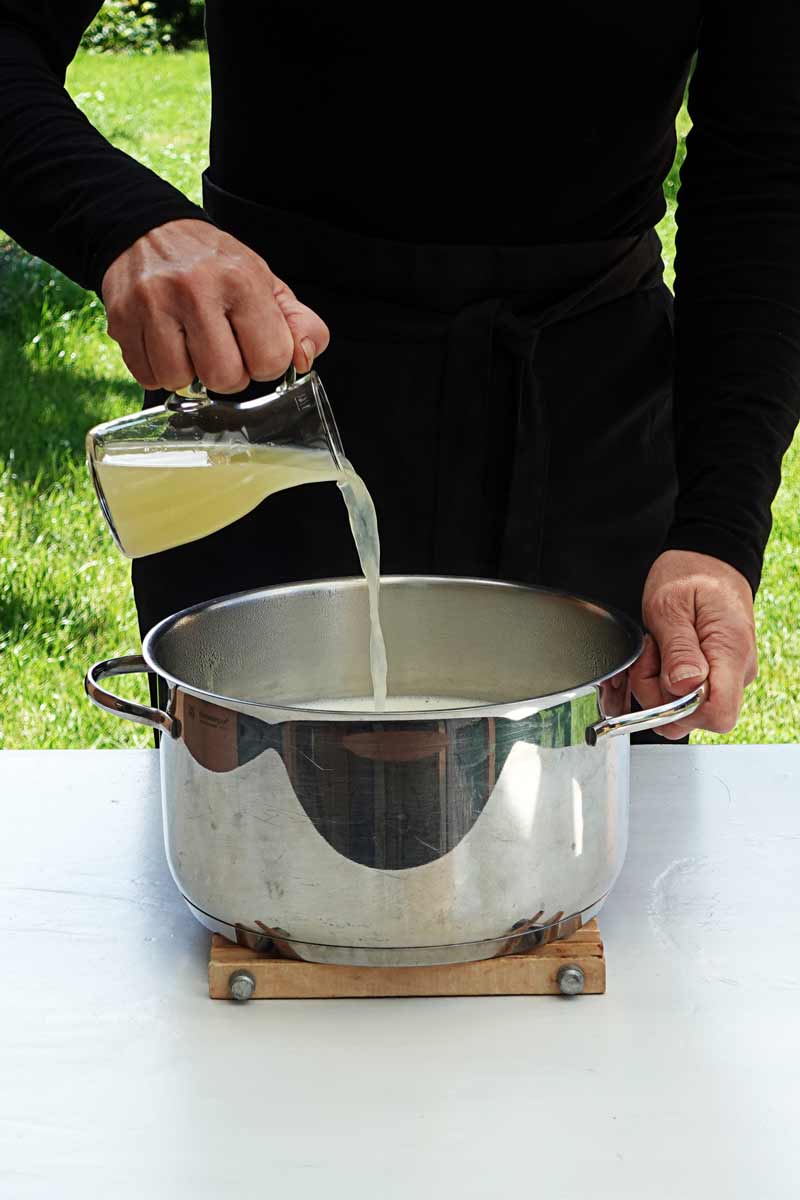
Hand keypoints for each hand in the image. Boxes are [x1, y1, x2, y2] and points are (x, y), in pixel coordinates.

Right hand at [101, 219, 329, 392]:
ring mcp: (154, 304)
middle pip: (225, 378)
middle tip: (221, 349)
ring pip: (181, 382)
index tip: (253, 346)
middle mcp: (196, 289)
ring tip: (190, 346)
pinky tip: (165, 345)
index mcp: (241, 279)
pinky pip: (147, 377)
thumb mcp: (265, 282)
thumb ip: (298, 323)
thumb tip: (304, 359)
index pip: (271, 359)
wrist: (146, 230)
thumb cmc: (213, 265)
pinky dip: (158, 371)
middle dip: (228, 374)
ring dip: (190, 374)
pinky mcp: (122, 319)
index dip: (266, 363)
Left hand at [629, 550, 757, 739]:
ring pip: (687, 711)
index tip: (660, 676)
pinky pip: (686, 697)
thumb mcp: (671, 604)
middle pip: (696, 718)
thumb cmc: (690, 575)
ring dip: (658, 688)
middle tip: (651, 655)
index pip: (718, 714)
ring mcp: (728, 676)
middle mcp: (736, 672)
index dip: (681, 709)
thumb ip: (678, 649)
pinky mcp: (716, 676)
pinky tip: (661, 658)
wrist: (708, 560)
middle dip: (659, 695)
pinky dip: (664, 684)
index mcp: (730, 653)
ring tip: (656, 650)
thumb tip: (683, 687)